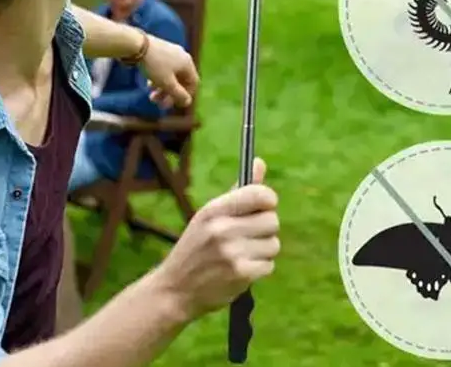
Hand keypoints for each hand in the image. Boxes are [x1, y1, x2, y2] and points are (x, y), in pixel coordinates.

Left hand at [141, 35, 198, 107]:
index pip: (193, 83)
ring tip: (151, 96)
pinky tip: (149, 83)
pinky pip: (164, 68)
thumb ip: (179, 94)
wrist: (137, 45)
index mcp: (187, 63)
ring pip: (170, 75)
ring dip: (162, 88)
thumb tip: (188, 102)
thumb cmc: (155, 65)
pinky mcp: (160, 49)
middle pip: (180, 80)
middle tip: (159, 104)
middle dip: (170, 94)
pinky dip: (158, 78)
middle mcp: (182, 56)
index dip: (186, 95)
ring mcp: (171, 51)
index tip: (175, 104)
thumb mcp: (167, 83)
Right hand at [152, 158, 277, 320]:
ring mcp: (233, 253)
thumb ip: (239, 190)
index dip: (268, 200)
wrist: (177, 287)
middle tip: (250, 234)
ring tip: (243, 252)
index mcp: (215, 209)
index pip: (259, 194)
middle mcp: (223, 229)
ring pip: (273, 244)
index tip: (263, 207)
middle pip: (272, 220)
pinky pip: (269, 265)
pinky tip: (243, 268)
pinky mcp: (241, 275)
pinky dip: (260, 267)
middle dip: (266, 228)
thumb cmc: (197, 245)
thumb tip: (260, 162)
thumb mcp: (209, 214)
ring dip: (264, 250)